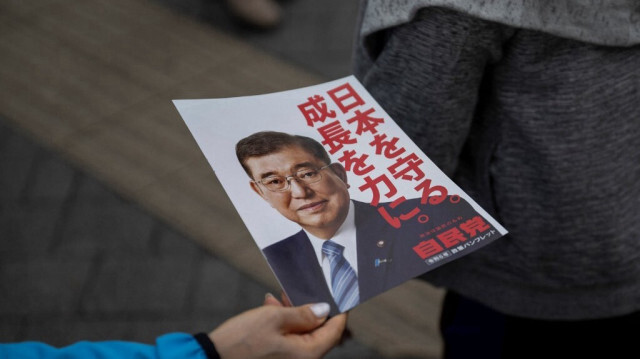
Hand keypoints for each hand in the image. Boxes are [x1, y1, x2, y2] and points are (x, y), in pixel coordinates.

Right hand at [209, 295, 346, 358]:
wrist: (213, 357)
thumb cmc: (242, 340)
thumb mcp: (273, 318)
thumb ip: (302, 313)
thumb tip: (324, 310)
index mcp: (308, 354)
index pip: (335, 330)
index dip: (339, 310)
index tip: (339, 293)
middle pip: (319, 331)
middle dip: (310, 308)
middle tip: (300, 289)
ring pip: (302, 333)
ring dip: (294, 313)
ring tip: (278, 297)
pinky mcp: (277, 358)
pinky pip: (289, 339)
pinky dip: (283, 323)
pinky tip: (270, 307)